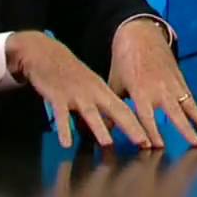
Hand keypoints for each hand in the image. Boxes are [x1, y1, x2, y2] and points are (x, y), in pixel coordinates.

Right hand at [6, 31, 149, 148]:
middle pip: (115, 110)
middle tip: (143, 143)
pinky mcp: (57, 97)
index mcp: (102, 90)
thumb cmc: (70, 73)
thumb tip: (111, 127)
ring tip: (108, 143)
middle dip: (130, 127)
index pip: (125, 110)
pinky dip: (64, 129)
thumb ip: (100, 106)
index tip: (150, 141)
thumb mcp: (89, 86)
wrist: (45, 53)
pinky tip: (66, 143)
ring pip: (90, 112)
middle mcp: (93, 92)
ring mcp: (75, 94)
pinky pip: (61, 115)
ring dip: (100, 128)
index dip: (138, 125)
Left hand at [108, 18, 196, 147]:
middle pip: (175, 113)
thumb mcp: (114, 84)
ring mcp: (173, 87)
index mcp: (141, 91)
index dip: (151, 131)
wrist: (141, 36)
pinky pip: (194, 105)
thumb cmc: (124, 62)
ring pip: (191, 109)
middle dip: (185, 130)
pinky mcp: (182, 85)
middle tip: (195, 145)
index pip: (146, 116)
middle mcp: (160, 90)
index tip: (156, 148)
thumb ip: (112, 110)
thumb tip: (103, 132)